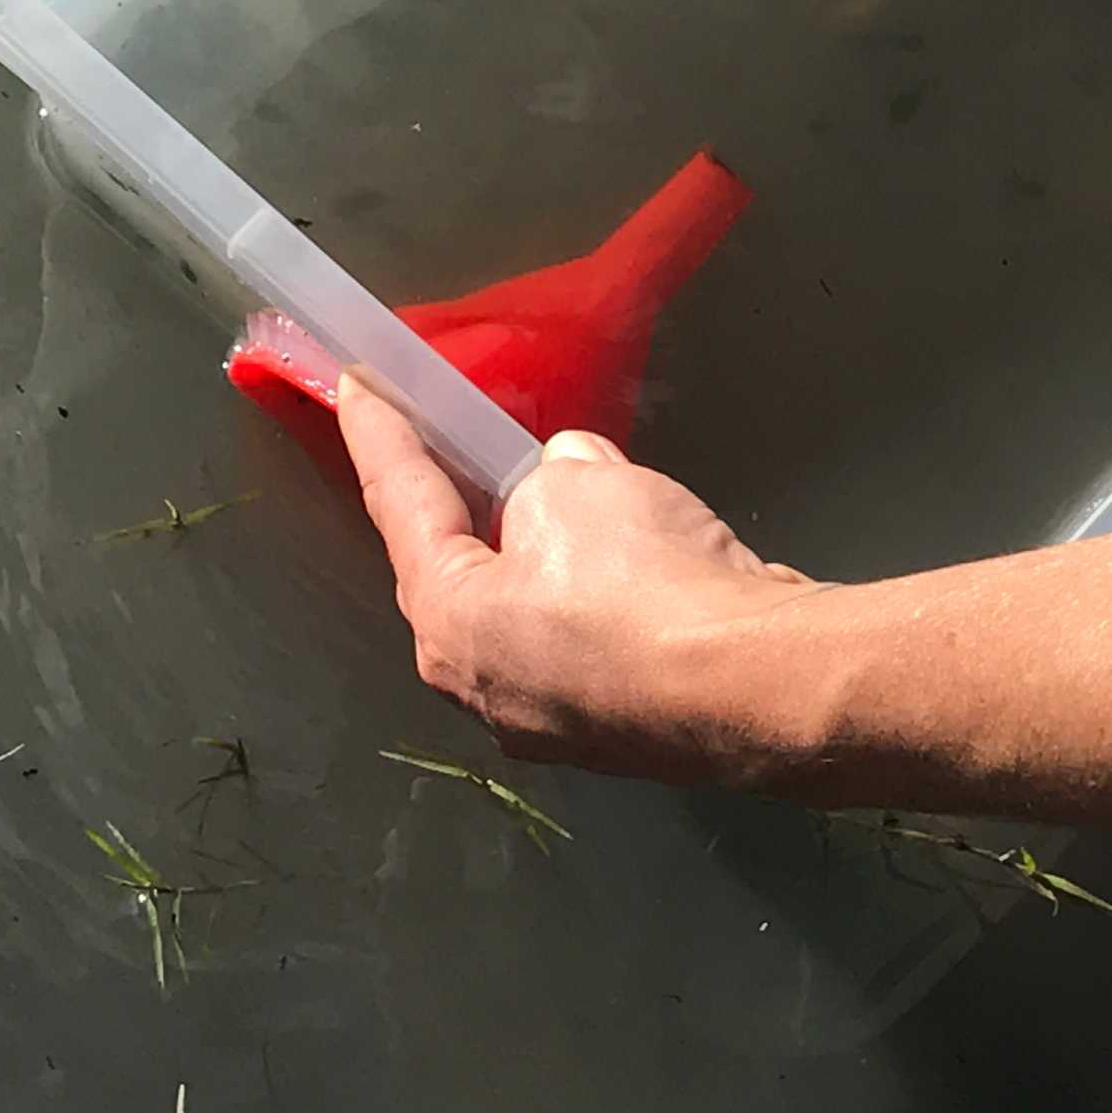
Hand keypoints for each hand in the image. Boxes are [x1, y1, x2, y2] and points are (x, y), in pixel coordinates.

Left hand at [334, 371, 823, 781]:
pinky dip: (607, 592)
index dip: (379, 434)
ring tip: (575, 498)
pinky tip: (642, 557)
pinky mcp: (624, 728)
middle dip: (466, 507)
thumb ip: (553, 476)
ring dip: (548, 554)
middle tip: (458, 444)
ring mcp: (556, 722)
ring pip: (536, 611)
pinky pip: (597, 638)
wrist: (757, 687)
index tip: (354, 384)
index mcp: (450, 626)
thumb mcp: (580, 486)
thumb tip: (567, 481)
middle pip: (463, 573)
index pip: (400, 506)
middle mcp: (486, 688)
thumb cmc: (643, 582)